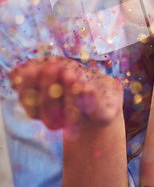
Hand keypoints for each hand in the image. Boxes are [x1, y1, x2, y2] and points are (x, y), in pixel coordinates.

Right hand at [9, 57, 123, 129]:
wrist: (103, 89)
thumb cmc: (73, 76)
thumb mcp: (53, 68)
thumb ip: (34, 71)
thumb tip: (17, 73)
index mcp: (42, 108)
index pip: (29, 100)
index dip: (29, 85)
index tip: (33, 67)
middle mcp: (60, 119)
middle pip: (48, 112)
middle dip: (49, 88)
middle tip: (52, 66)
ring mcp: (83, 121)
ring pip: (72, 115)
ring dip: (69, 94)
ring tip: (70, 73)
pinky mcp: (104, 116)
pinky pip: (97, 113)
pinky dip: (91, 101)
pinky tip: (87, 86)